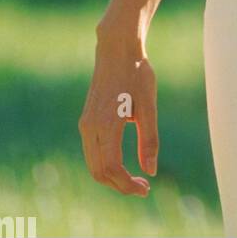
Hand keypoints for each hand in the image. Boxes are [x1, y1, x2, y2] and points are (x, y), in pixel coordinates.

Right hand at [78, 32, 158, 195]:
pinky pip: (92, 153)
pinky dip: (105, 165)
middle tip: (143, 187)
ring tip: (135, 179)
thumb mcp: (148, 106)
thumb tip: (150, 171)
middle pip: (99, 172)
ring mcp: (86, 124)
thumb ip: (149, 140)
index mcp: (107, 124)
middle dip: (120, 185)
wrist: (116, 49)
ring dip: (112, 178)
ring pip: (93, 165)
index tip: (146, 188)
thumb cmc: (136, 73)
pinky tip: (123, 164)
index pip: (112, 168)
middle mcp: (91, 127)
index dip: (127, 184)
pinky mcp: (87, 121)